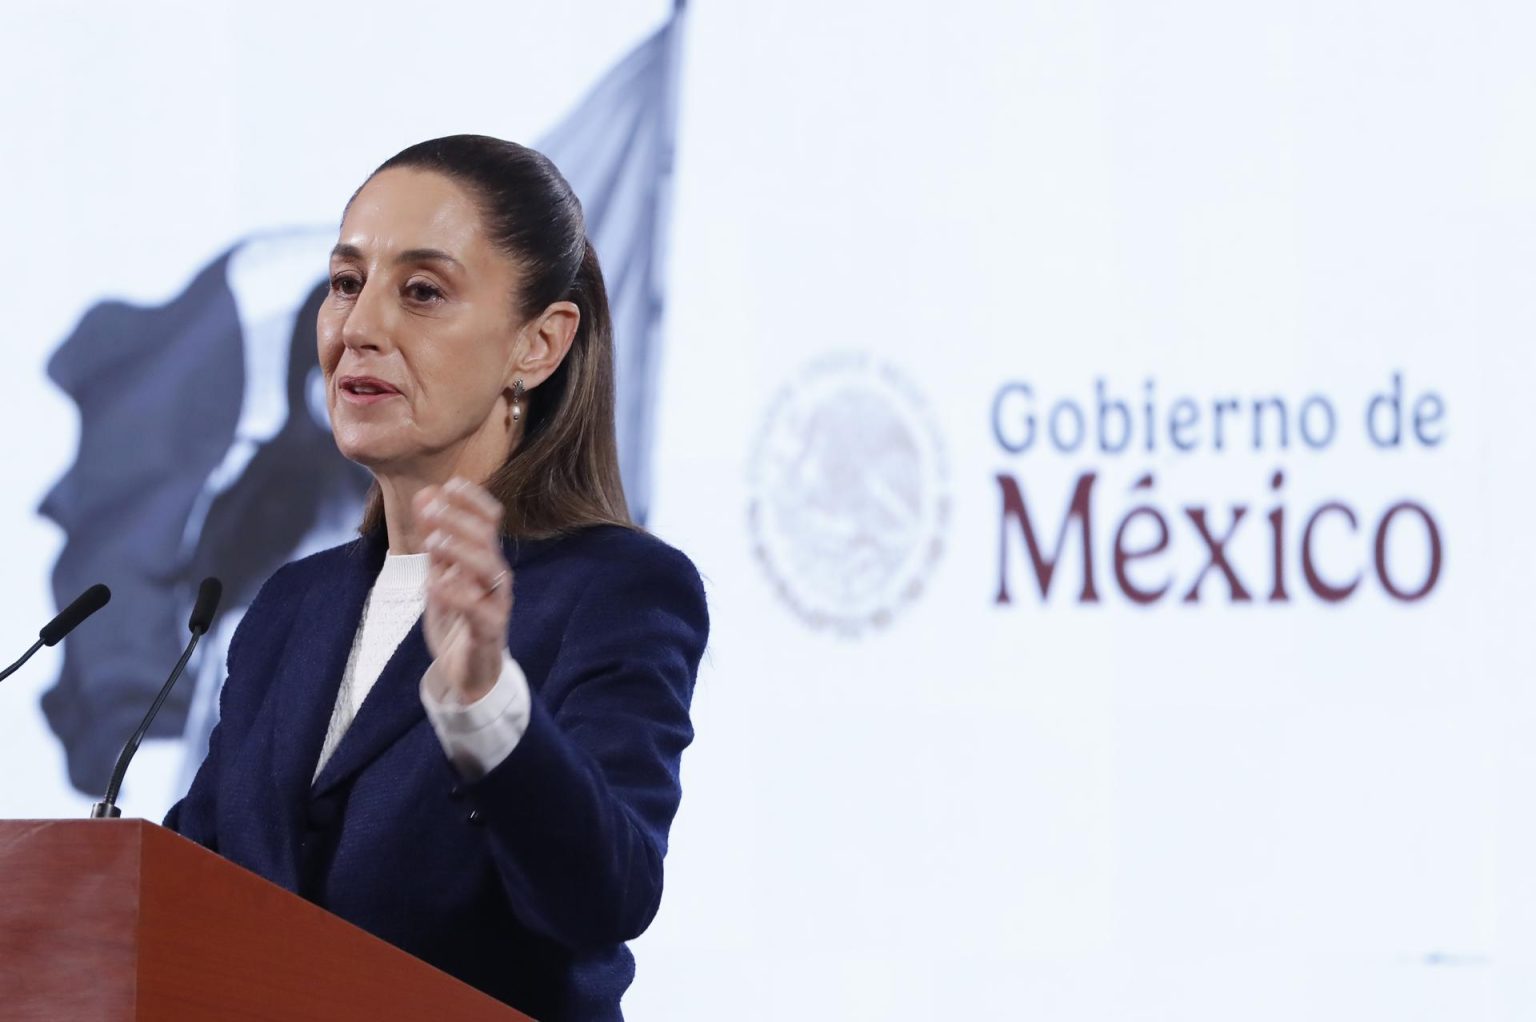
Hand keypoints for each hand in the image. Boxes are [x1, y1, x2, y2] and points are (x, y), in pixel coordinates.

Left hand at [415, 478, 511, 704]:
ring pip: (490, 569)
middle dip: (459, 520)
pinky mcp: (489, 630)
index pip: (490, 519)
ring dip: (460, 550)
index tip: (449, 483)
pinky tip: (433, 584)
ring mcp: (496, 602)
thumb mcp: (439, 572)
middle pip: (487, 539)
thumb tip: (425, 494)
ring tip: (433, 540)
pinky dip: (455, 594)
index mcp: (485, 557)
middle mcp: (496, 575)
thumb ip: (434, 539)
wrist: (466, 670)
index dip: (472, 499)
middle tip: (430, 509)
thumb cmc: (457, 616)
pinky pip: (478, 609)